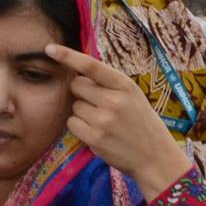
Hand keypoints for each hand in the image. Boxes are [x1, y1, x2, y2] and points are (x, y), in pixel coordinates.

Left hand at [44, 44, 191, 199]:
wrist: (156, 157)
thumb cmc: (142, 123)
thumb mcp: (133, 96)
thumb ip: (109, 84)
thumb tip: (77, 74)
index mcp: (125, 85)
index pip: (91, 65)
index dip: (68, 56)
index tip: (49, 49)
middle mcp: (114, 100)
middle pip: (76, 85)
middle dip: (81, 92)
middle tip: (98, 104)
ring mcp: (103, 120)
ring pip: (74, 106)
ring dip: (82, 112)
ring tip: (104, 122)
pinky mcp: (95, 138)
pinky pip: (72, 123)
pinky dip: (80, 127)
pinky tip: (97, 132)